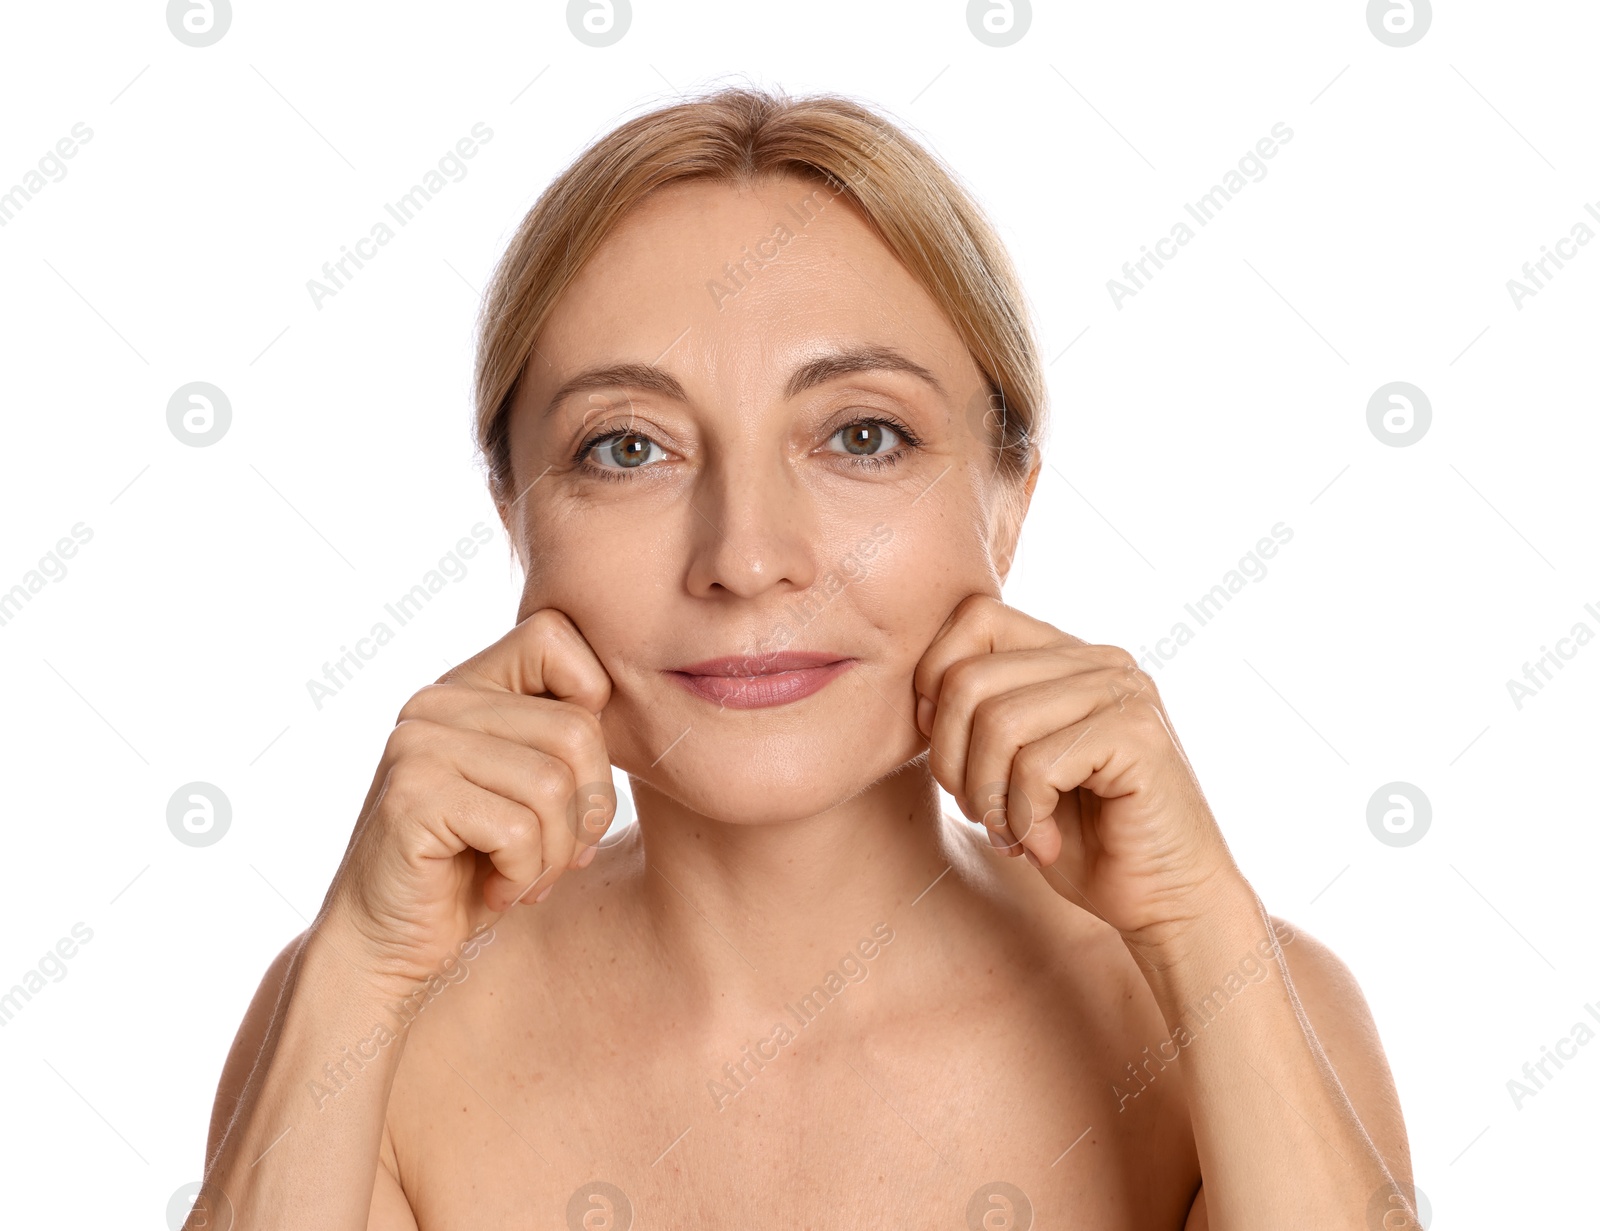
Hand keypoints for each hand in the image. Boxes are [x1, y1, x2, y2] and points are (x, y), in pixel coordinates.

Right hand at [318, 608, 617, 987]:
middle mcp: (435, 702)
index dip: (590, 707)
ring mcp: (418, 745)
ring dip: (556, 854)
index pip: (554, 635)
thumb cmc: (471, 871)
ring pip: (554, 785)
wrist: (385, 946)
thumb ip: (561, 740)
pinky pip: (520, 830)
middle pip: (577, 728)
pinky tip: (493, 892)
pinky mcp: (413, 797)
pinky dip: (524, 876)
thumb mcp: (527, 792)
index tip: (569, 781)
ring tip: (523, 878)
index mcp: (467, 687)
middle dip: (587, 811)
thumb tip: (640, 710)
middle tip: (556, 858)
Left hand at [913, 594, 1242, 946]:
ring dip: (987, 796)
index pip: (973, 618)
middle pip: (968, 678)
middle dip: (951, 760)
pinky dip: (1024, 818)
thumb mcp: (1011, 769)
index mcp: (1066, 655)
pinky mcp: (1137, 736)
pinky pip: (1036, 764)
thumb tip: (918, 693)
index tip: (952, 756)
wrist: (1167, 901)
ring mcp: (1123, 692)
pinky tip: (1044, 846)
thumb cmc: (1083, 840)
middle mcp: (1098, 660)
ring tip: (1011, 833)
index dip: (934, 684)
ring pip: (997, 722)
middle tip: (980, 813)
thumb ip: (976, 717)